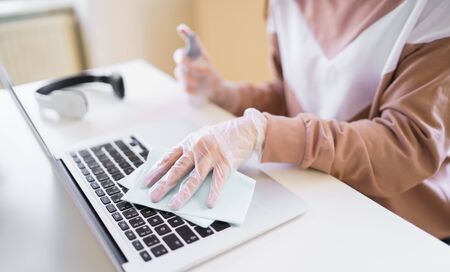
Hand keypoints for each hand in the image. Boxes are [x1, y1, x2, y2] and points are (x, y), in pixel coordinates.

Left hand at [141, 108, 266, 209]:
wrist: (244, 130)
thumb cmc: (221, 136)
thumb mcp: (200, 138)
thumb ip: (188, 151)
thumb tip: (172, 171)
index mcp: (189, 143)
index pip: (168, 158)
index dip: (156, 170)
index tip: (145, 182)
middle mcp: (197, 148)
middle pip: (177, 169)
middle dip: (164, 184)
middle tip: (153, 197)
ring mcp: (211, 156)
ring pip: (195, 178)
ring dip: (184, 193)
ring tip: (175, 205)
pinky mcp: (226, 163)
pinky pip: (218, 181)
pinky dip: (213, 193)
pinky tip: (209, 203)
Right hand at [173, 24, 227, 104]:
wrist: (215, 95)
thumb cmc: (215, 81)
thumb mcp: (213, 73)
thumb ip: (204, 67)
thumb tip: (192, 65)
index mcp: (198, 55)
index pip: (191, 41)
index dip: (185, 33)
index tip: (181, 28)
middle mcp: (190, 62)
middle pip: (179, 55)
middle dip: (180, 57)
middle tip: (184, 60)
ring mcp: (185, 74)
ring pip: (179, 71)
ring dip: (187, 76)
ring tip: (196, 83)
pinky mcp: (183, 86)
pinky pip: (182, 85)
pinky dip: (188, 88)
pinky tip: (195, 91)